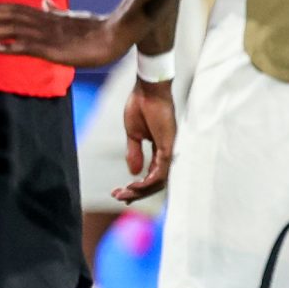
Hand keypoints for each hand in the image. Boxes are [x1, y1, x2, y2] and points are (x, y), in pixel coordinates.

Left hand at [0, 0, 138, 67]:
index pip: (18, 9)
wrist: (118, 35)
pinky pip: (27, 48)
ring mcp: (49, 36)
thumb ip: (56, 11)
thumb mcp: (74, 16)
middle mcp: (46, 23)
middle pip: (12, 17)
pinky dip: (8, 47)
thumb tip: (44, 0)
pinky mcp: (54, 50)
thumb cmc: (99, 28)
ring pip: (15, 31)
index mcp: (50, 16)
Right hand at [117, 76, 176, 202]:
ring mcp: (169, 150)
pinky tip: (135, 185)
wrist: (147, 90)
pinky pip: (161, 171)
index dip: (138, 187)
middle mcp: (167, 153)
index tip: (120, 192)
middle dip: (137, 193)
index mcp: (160, 149)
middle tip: (119, 197)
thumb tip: (134, 172)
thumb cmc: (141, 107)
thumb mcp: (134, 134)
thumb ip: (134, 153)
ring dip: (140, 190)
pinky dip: (148, 181)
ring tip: (123, 193)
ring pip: (159, 181)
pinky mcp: (168, 147)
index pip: (153, 175)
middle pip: (156, 182)